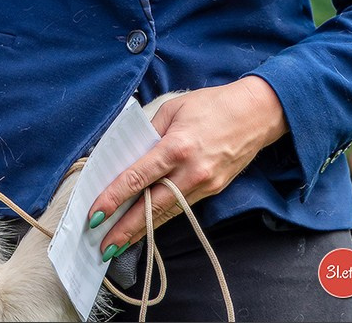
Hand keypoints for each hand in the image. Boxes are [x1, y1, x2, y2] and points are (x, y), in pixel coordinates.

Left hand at [88, 77, 288, 259]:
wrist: (255, 113)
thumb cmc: (212, 104)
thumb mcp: (173, 109)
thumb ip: (149, 132)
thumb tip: (130, 153)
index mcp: (176, 147)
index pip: (137, 178)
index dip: (114, 198)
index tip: (95, 213)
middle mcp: (190, 172)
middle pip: (151, 207)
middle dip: (125, 230)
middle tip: (103, 247)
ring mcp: (204, 185)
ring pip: (167, 214)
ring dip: (142, 232)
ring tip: (119, 246)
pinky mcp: (213, 190)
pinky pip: (181, 208)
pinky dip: (162, 220)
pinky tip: (147, 228)